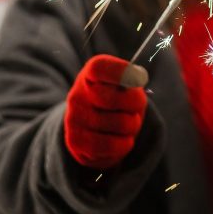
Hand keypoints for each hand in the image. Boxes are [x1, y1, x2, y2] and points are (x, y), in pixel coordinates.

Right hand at [63, 55, 146, 169]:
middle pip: (116, 99)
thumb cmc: (117, 101)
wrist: (94, 129)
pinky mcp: (76, 142)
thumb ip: (132, 79)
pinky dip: (124, 144)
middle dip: (136, 105)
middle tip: (134, 108)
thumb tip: (138, 77)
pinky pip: (112, 145)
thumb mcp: (126, 85)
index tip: (139, 78)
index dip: (121, 72)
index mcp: (90, 74)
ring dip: (133, 126)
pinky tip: (120, 139)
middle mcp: (77, 95)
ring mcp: (73, 119)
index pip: (99, 68)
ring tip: (127, 124)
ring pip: (120, 124)